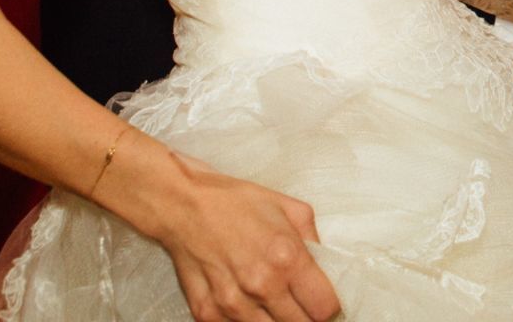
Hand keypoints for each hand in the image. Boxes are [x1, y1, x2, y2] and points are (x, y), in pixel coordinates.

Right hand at [158, 154, 341, 321]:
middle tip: (299, 300)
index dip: (329, 307)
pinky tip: (246, 301)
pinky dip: (246, 320)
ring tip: (272, 299)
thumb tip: (327, 266)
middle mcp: (261, 285)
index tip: (324, 301)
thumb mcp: (289, 208)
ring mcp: (232, 304)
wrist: (183, 206)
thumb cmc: (236, 202)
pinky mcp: (207, 313)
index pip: (324, 309)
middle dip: (305, 315)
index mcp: (287, 258)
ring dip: (276, 319)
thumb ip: (315, 239)